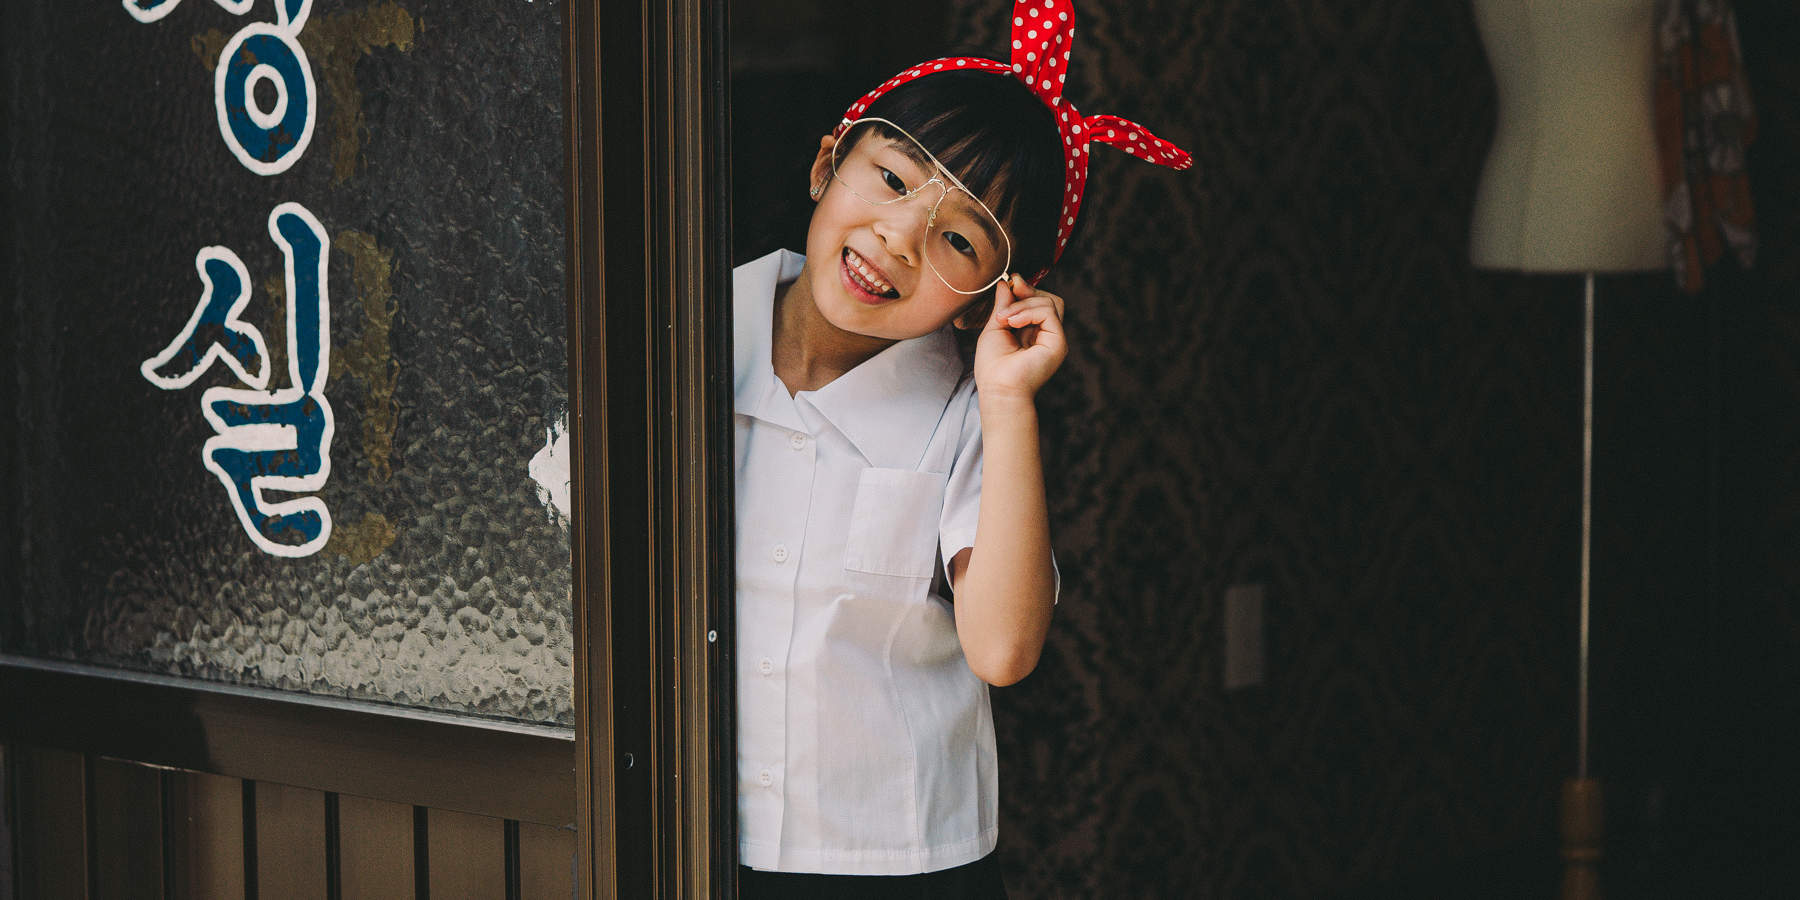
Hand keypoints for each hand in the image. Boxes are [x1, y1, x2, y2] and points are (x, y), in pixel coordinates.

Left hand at [972, 274, 1067, 402]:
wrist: (998, 389)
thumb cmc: (993, 366)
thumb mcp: (996, 327)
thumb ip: (1003, 306)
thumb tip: (1006, 283)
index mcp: (1033, 332)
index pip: (1038, 302)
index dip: (1026, 290)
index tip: (1010, 282)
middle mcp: (1047, 335)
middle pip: (1048, 299)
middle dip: (1029, 291)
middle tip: (1011, 290)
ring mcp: (1054, 339)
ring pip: (1050, 302)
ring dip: (1024, 303)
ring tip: (1004, 319)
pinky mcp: (1058, 342)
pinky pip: (1049, 312)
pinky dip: (1029, 311)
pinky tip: (1013, 323)